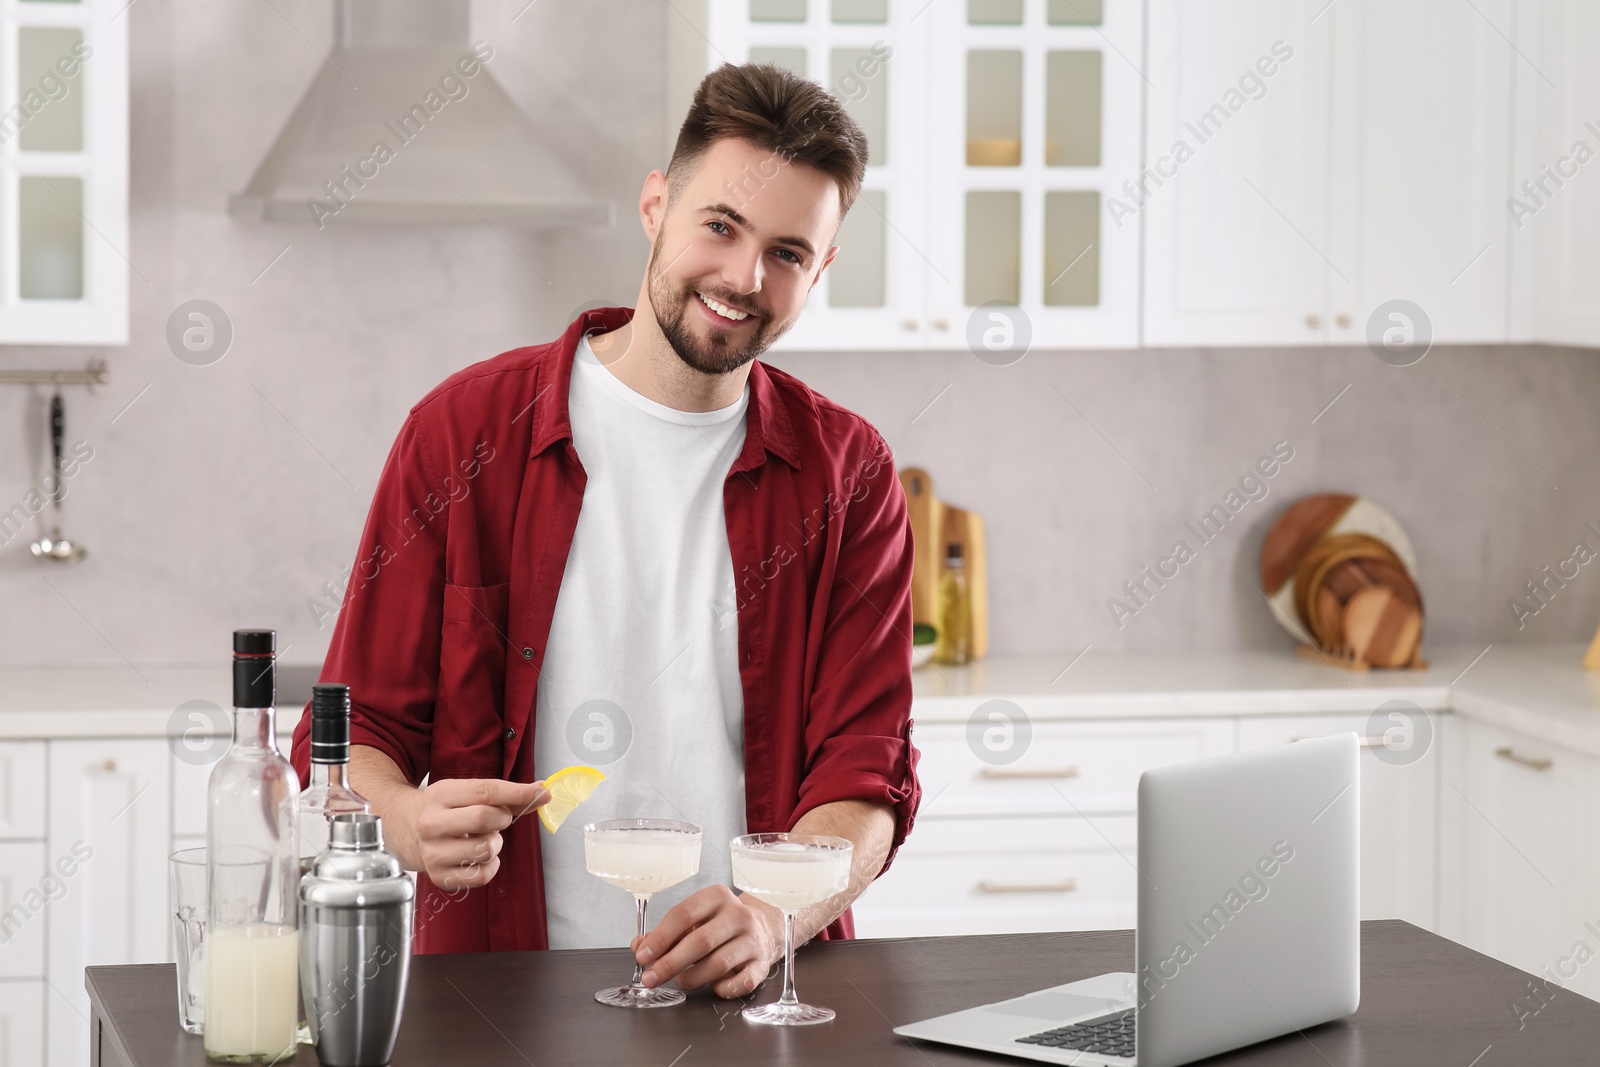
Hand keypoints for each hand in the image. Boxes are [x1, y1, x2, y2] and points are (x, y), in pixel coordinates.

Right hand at [386, 778, 548, 892]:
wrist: (403, 830)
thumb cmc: (444, 809)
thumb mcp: (465, 793)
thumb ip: (503, 795)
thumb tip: (541, 793)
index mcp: (440, 794)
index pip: (486, 791)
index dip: (519, 792)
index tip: (542, 793)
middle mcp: (431, 823)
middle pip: (485, 819)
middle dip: (503, 819)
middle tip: (499, 819)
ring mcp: (433, 853)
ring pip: (486, 849)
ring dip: (496, 843)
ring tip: (483, 838)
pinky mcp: (439, 877)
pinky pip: (482, 875)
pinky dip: (491, 866)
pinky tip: (481, 857)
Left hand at [632, 885, 783, 997]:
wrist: (764, 928)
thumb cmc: (720, 924)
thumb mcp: (695, 919)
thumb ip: (665, 933)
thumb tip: (640, 946)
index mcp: (717, 897)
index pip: (683, 914)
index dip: (660, 938)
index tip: (643, 956)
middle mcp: (738, 915)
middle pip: (700, 941)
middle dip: (670, 963)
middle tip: (652, 978)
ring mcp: (753, 940)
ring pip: (718, 964)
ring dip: (692, 978)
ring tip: (681, 981)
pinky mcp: (762, 963)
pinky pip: (741, 982)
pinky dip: (723, 988)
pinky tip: (712, 986)